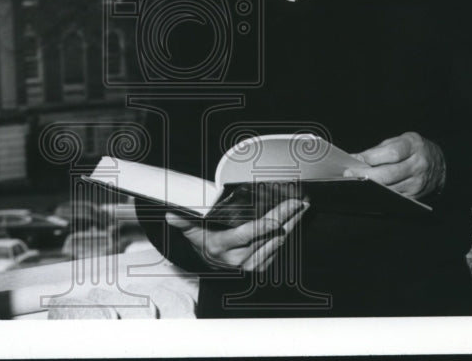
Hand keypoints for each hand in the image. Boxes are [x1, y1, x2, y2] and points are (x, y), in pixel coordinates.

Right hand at [166, 198, 307, 272]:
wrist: (208, 264)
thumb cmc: (202, 242)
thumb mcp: (192, 232)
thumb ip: (183, 223)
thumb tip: (170, 215)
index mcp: (222, 246)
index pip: (246, 235)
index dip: (263, 226)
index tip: (279, 217)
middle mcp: (237, 259)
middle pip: (266, 237)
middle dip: (286, 218)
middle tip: (301, 203)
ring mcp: (250, 266)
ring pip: (276, 244)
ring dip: (291, 226)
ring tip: (302, 208)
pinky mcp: (258, 268)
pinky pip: (276, 252)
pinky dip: (286, 237)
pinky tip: (294, 223)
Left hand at [347, 132, 445, 198]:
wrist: (438, 164)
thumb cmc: (413, 149)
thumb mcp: (400, 140)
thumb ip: (379, 149)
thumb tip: (356, 158)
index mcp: (414, 146)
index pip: (392, 153)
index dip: (372, 157)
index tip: (355, 159)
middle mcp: (418, 165)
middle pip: (389, 174)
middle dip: (366, 175)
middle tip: (349, 174)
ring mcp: (418, 183)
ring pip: (390, 188)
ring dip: (370, 187)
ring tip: (354, 183)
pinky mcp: (415, 196)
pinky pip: (394, 198)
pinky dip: (379, 195)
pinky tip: (367, 191)